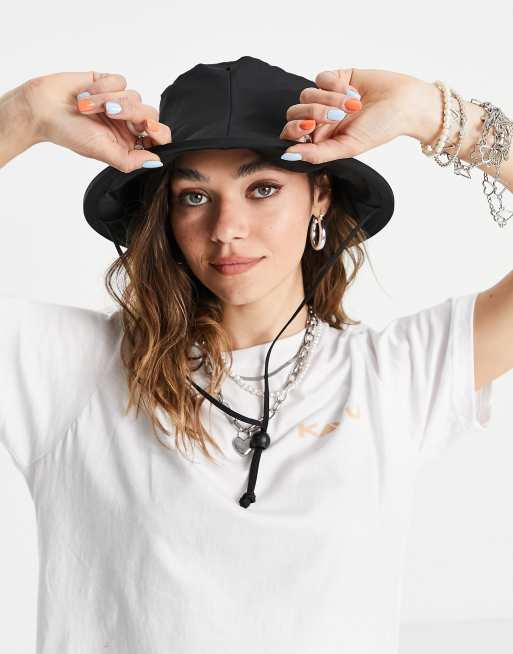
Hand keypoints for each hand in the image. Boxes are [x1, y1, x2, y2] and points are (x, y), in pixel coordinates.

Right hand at [22, 71, 171, 171]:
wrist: (43, 108)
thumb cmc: (71, 133)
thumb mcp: (104, 153)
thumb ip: (132, 161)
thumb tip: (157, 161)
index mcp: (130, 142)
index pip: (158, 137)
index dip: (159, 132)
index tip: (149, 128)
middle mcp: (127, 123)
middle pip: (150, 114)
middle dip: (131, 112)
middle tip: (111, 113)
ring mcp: (119, 102)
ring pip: (135, 96)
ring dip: (108, 100)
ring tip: (86, 107)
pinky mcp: (109, 83)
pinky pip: (121, 81)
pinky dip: (103, 88)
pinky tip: (85, 94)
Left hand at [279, 67, 432, 163]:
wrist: (404, 104)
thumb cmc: (379, 130)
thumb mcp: (347, 147)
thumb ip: (317, 154)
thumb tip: (287, 155)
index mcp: (320, 138)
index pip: (291, 134)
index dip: (293, 129)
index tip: (308, 128)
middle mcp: (320, 119)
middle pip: (295, 112)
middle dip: (313, 113)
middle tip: (336, 116)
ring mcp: (326, 98)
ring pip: (307, 95)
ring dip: (329, 100)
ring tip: (353, 105)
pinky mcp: (335, 78)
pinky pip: (321, 78)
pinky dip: (336, 86)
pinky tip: (354, 92)